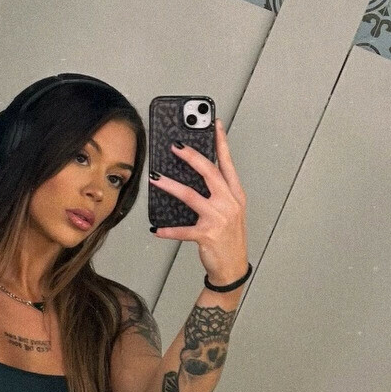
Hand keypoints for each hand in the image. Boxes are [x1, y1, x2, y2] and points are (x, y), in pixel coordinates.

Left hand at [150, 119, 247, 285]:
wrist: (233, 267)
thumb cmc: (229, 237)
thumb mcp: (230, 211)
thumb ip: (217, 192)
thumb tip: (193, 174)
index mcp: (235, 195)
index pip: (227, 163)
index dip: (221, 143)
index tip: (214, 124)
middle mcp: (229, 203)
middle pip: (209, 173)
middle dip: (191, 157)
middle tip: (175, 146)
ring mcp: (218, 219)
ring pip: (190, 196)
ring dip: (170, 186)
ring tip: (155, 178)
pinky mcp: (207, 235)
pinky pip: (183, 230)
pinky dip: (168, 230)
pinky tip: (157, 229)